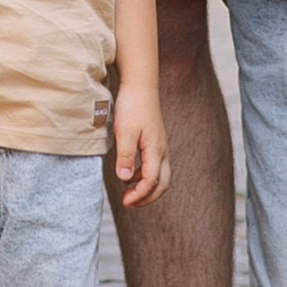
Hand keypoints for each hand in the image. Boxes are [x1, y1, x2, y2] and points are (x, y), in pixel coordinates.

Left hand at [111, 81, 168, 206]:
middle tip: (129, 203)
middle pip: (162, 184)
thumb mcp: (125, 131)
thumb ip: (126, 156)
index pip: (151, 182)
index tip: (125, 202)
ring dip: (147, 188)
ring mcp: (161, 146)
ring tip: (128, 192)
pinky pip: (156, 166)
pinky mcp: (156, 142)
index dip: (139, 195)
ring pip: (161, 176)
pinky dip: (145, 176)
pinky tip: (130, 173)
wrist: (140, 84)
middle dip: (147, 197)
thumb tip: (125, 179)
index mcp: (156, 151)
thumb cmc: (132, 106)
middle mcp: (162, 151)